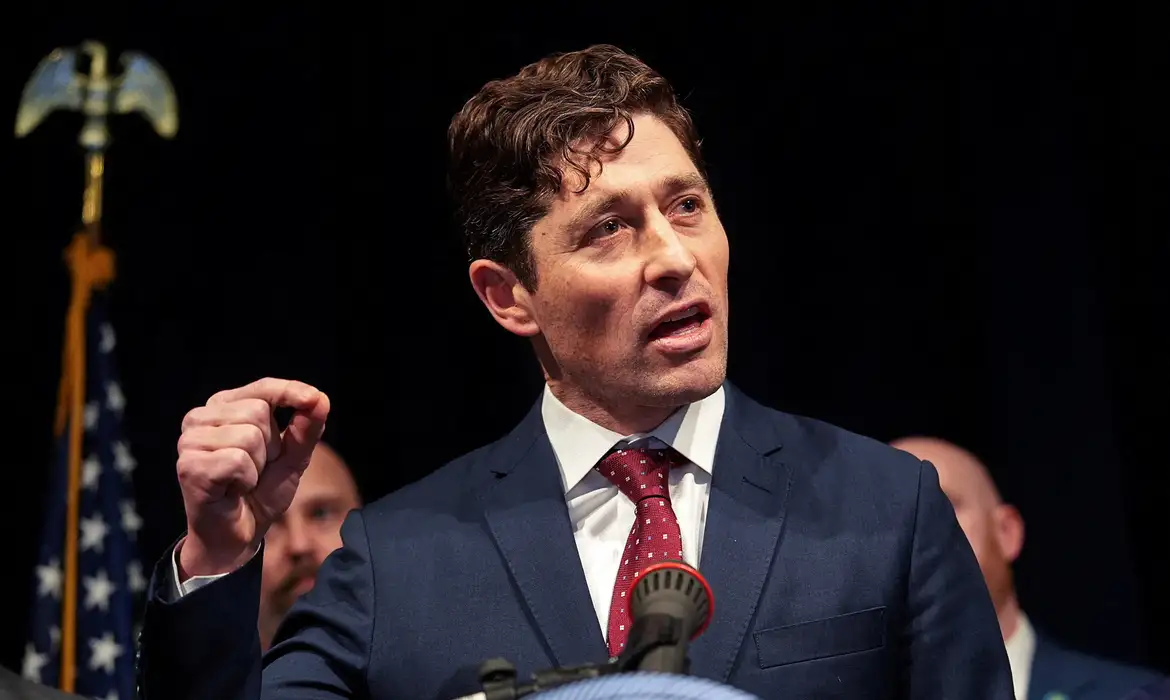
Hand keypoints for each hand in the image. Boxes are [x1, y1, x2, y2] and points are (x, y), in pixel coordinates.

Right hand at [175, 378, 329, 577]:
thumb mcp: (292, 457)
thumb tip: (320, 399)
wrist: (239, 535)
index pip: (262, 387)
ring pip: (248, 436)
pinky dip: (245, 479)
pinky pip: (236, 460)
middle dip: (270, 446)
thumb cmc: (260, 492)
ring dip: (257, 466)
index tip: (314, 399)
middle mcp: (201, 417)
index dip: (290, 391)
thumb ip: (306, 428)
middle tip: (255, 469)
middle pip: (257, 412)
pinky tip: (232, 490)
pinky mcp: (188, 465)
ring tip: (242, 480)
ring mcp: (190, 440)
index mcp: (224, 407)